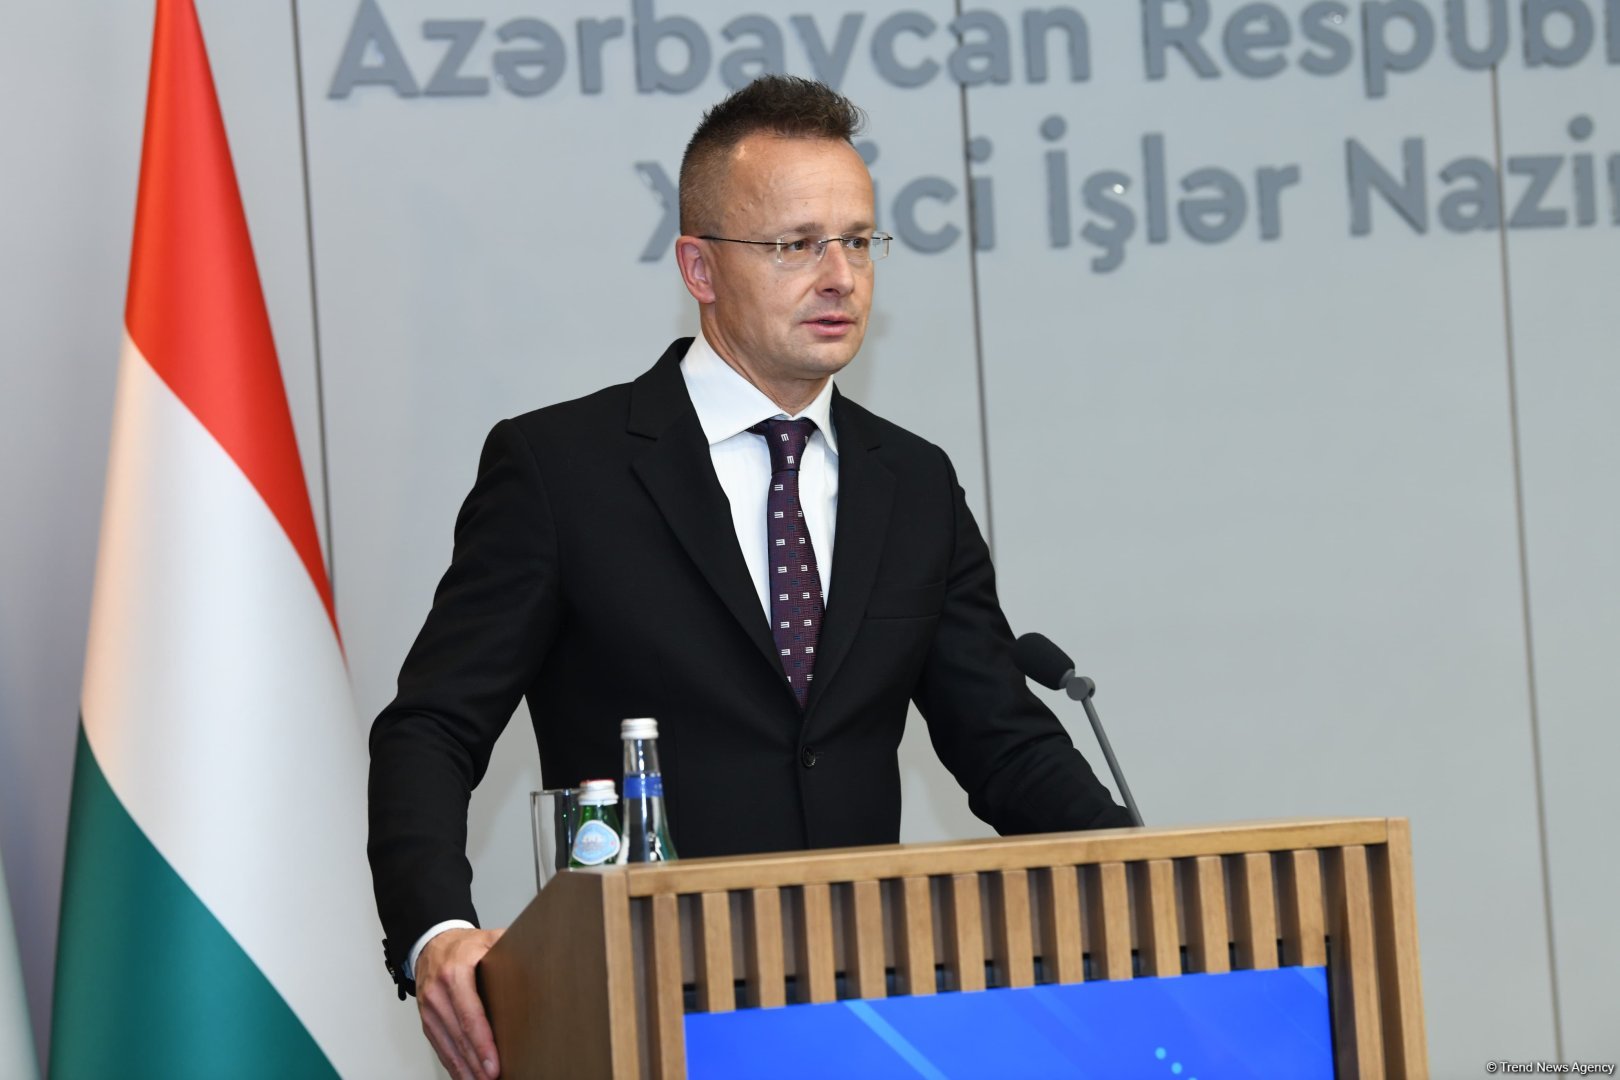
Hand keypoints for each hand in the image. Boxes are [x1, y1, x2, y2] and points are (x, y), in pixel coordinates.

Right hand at [415, 926, 504, 1078]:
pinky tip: (465, 1076)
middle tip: (493, 1078)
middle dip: (476, 1062)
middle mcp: (438, 993)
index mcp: (455, 973)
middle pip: (459, 1036)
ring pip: (448, 1046)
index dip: (483, 1043)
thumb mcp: (488, 939)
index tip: (494, 1062)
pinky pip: (439, 1046)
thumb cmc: (463, 945)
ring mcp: (429, 1008)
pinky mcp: (426, 1019)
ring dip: (465, 1069)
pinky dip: (452, 1064)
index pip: (470, 1015)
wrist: (431, 943)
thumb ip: (511, 947)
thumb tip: (539, 954)